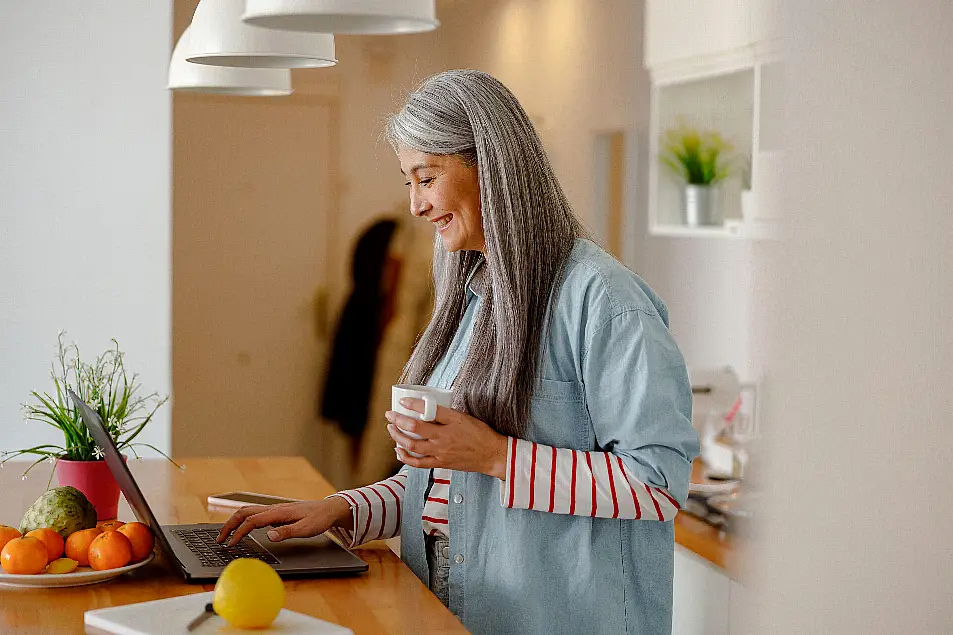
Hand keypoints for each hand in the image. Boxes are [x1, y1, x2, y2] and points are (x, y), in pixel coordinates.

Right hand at [215, 498, 351, 546]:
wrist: (328, 509)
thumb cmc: (318, 519)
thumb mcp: (305, 529)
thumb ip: (287, 532)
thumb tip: (269, 535)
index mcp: (278, 513)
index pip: (252, 521)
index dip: (239, 533)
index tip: (231, 544)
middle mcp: (273, 508)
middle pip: (244, 512)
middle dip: (229, 525)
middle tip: (219, 539)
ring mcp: (274, 509)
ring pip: (248, 511)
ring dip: (234, 521)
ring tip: (225, 534)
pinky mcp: (276, 512)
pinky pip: (254, 513)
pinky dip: (243, 519)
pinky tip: (242, 528)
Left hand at [385, 398, 508, 479]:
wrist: (491, 454)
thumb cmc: (479, 433)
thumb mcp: (464, 417)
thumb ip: (445, 413)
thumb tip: (427, 408)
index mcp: (452, 421)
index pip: (428, 410)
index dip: (412, 404)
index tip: (403, 401)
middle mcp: (445, 437)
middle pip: (415, 428)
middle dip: (398, 420)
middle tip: (390, 415)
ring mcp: (441, 451)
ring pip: (413, 446)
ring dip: (398, 437)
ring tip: (392, 430)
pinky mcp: (441, 463)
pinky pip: (419, 462)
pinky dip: (406, 457)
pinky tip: (399, 451)